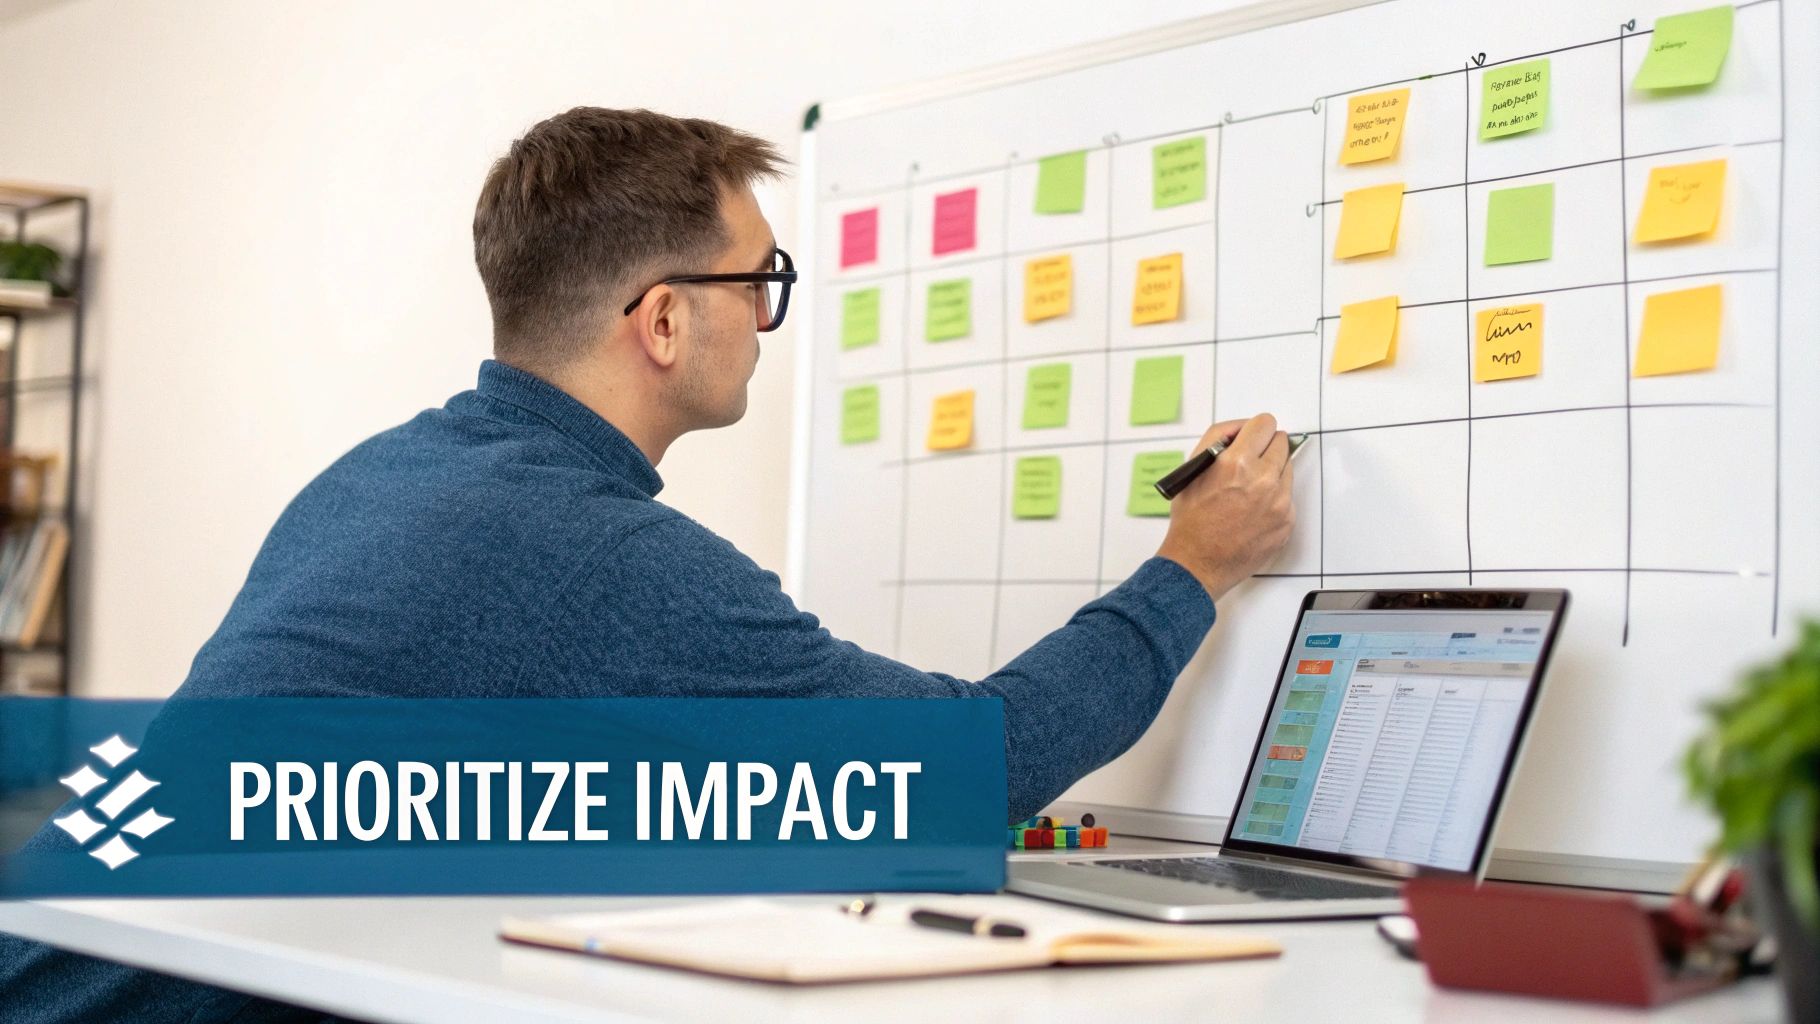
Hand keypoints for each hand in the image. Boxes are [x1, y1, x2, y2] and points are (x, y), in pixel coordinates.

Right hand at [1154, 413, 1294, 601]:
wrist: (1198, 563)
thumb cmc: (1192, 521)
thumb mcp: (1194, 469)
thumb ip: (1218, 439)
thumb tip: (1241, 428)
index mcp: (1237, 464)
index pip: (1266, 424)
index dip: (1256, 429)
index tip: (1252, 437)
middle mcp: (1263, 480)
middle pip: (1282, 443)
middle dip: (1265, 448)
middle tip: (1250, 463)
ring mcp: (1279, 503)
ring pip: (1287, 469)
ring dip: (1272, 473)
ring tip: (1248, 490)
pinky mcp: (1287, 521)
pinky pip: (1288, 497)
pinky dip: (1274, 498)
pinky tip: (1253, 510)